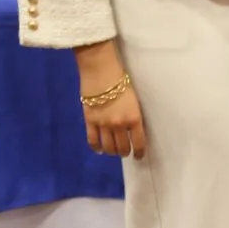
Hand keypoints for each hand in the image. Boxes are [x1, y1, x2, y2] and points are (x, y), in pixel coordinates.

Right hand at [75, 41, 147, 159]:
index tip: (139, 156)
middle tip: (126, 152)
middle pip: (121, 147)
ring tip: (114, 151)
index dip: (138, 152)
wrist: (101, 72)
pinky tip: (99, 149)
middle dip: (124, 152)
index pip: (138, 142)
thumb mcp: (134, 100)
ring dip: (112, 151)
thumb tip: (132, 128)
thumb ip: (133, 115)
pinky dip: (96, 147)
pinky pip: (92, 140)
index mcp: (134, 118)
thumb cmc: (122, 81)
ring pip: (108, 146)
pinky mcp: (89, 121)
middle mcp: (119, 124)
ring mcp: (103, 124)